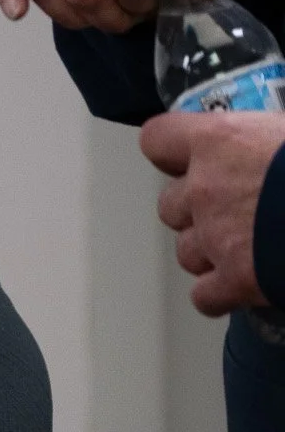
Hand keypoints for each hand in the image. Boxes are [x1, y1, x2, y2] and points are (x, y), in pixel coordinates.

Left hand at [140, 110, 284, 314]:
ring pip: (186, 251)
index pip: (159, 140)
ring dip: (211, 252)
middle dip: (198, 210)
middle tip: (240, 209)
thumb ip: (271, 136)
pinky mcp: (235, 281)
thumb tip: (273, 142)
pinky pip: (205, 296)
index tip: (192, 158)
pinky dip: (222, 294)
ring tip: (253, 247)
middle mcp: (206, 189)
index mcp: (221, 140)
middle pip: (172, 204)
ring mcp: (216, 238)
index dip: (174, 152)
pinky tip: (248, 285)